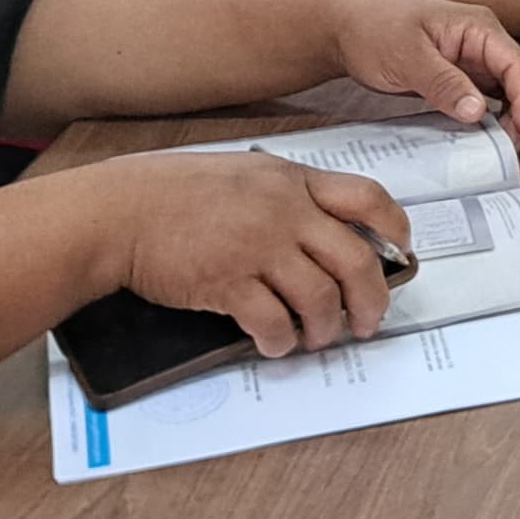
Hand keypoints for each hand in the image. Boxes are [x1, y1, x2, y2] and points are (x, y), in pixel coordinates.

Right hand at [109, 155, 412, 358]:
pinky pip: (274, 322)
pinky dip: (282, 340)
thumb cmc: (173, 193)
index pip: (367, 198)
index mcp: (292, 180)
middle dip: (372, 300)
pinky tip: (276, 343)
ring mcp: (258, 247)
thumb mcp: (243, 175)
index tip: (400, 254)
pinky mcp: (229, 283)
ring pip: (321, 298)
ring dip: (326, 329)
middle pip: (356, 261)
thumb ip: (286, 197)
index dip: (394, 229)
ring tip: (317, 339)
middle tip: (368, 322)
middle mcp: (284, 212)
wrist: (118, 213)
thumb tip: (325, 233)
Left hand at [328, 0, 519, 136]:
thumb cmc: (372, 28)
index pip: (518, 65)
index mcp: (478, 27)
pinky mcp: (461, 76)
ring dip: (512, 118)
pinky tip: (481, 136)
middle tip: (511, 146)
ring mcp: (474, 59)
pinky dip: (492, 118)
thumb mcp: (406, 57)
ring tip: (499, 147)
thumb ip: (444, 83)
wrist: (344, 26)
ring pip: (511, 91)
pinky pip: (488, 99)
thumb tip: (478, 112)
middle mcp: (483, 42)